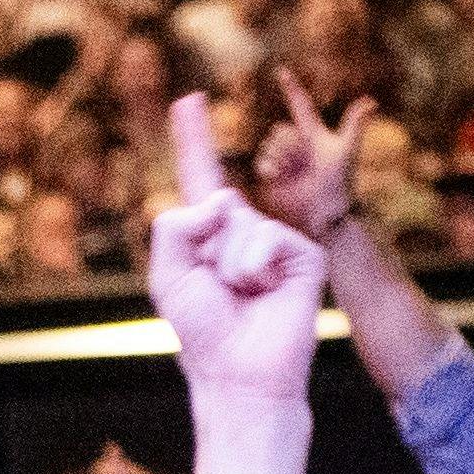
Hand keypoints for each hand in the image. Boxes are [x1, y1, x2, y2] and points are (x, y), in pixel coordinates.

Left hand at [145, 90, 323, 402]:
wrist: (241, 373)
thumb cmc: (204, 332)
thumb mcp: (168, 277)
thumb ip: (173, 227)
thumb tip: (220, 199)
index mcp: (209, 236)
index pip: (202, 178)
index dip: (194, 139)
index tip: (188, 100)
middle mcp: (244, 231)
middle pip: (217, 198)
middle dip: (207, 244)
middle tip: (219, 290)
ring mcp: (276, 240)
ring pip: (238, 221)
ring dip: (228, 265)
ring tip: (242, 297)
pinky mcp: (305, 254)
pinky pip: (266, 239)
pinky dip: (254, 269)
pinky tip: (266, 294)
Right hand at [247, 66, 353, 239]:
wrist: (322, 218)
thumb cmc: (339, 186)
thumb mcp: (346, 153)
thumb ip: (354, 126)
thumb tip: (371, 101)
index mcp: (313, 135)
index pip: (301, 105)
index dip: (291, 88)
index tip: (281, 70)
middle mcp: (296, 146)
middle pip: (280, 129)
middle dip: (287, 144)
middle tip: (302, 162)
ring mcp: (282, 162)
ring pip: (269, 144)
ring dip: (278, 157)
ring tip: (289, 173)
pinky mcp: (269, 179)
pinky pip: (259, 162)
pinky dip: (266, 166)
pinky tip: (274, 177)